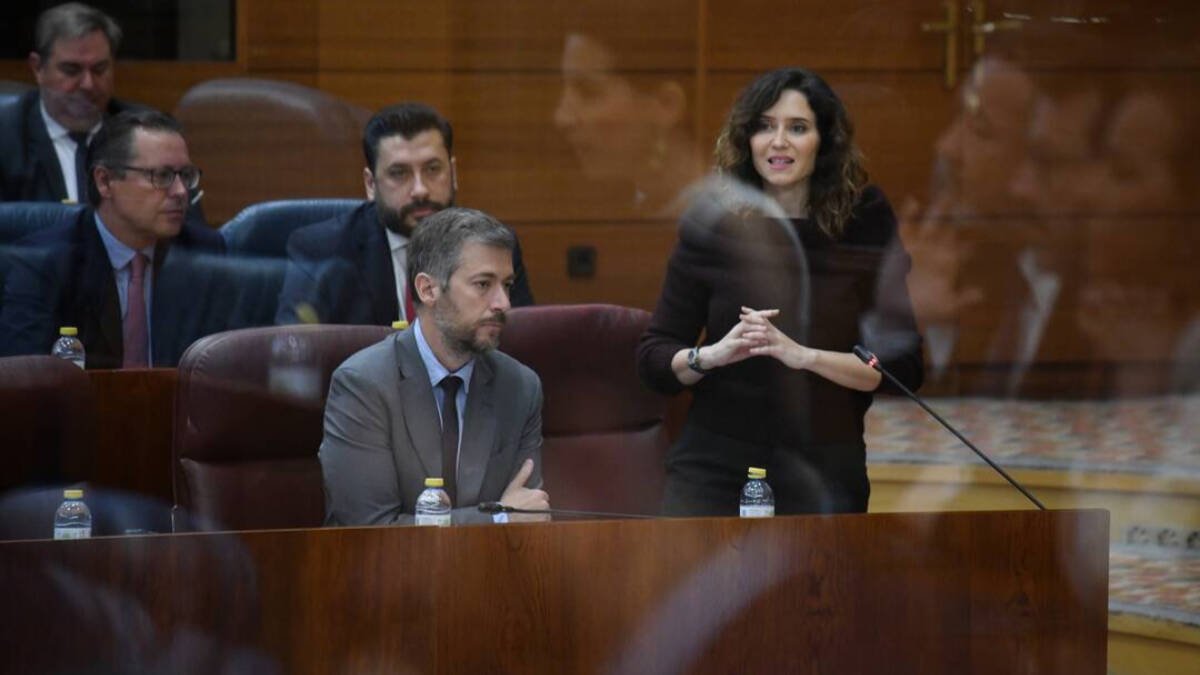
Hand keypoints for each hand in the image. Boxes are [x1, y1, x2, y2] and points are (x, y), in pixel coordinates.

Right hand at [501, 458, 550, 521]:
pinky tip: (529, 522)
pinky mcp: (542, 525)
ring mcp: (544, 516)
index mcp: (539, 494)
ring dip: (537, 515)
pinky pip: (543, 523)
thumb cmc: (508, 503)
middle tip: (525, 510)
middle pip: (543, 505)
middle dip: (536, 507)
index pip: (542, 496)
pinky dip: (538, 523)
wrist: (504, 520)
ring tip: (526, 517)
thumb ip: (524, 472)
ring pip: (544, 514)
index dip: (533, 499)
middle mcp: (544, 505)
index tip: (525, 502)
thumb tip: (530, 461)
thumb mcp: (514, 486)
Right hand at [701, 307, 776, 368]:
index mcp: (742, 327)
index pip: (754, 317)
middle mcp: (738, 329)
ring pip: (746, 328)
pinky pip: (741, 341)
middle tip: (773, 314)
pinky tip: (756, 342)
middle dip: (762, 316)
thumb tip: (766, 341)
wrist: (716, 356)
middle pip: (751, 319)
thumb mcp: (745, 346)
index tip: (776, 311)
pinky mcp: (731, 344)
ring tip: (766, 329)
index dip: (765, 314)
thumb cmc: (731, 350)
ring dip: (756, 328)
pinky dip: (749, 341)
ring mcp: (734, 335)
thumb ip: (754, 342)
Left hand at [738, 306, 812, 369]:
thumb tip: (761, 336)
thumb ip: (770, 338)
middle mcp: (776, 334)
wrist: (804, 357)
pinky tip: (751, 351)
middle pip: (762, 324)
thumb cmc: (790, 350)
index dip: (753, 313)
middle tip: (740, 316)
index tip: (743, 309)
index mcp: (775, 331)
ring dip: (753, 335)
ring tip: (743, 335)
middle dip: (751, 320)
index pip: (763, 319)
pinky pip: (768, 349)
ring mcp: (778, 342)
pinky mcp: (779, 351)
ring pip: (764, 336)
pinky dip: (759, 350)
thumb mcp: (779, 342)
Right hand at [898, 197, 982, 325]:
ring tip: (947, 194)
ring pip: (930, 223)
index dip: (972, 239)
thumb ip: (963, 299)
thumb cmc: (923, 310)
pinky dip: (908, 214)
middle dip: (958, 216)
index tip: (983, 226)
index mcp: (948, 264)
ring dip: (937, 210)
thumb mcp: (946, 308)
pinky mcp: (902, 244)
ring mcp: (919, 246)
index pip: (963, 249)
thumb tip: (982, 294)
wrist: (895, 311)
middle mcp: (935, 251)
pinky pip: (905, 226)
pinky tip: (913, 201)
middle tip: (969, 200)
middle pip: (948, 229)